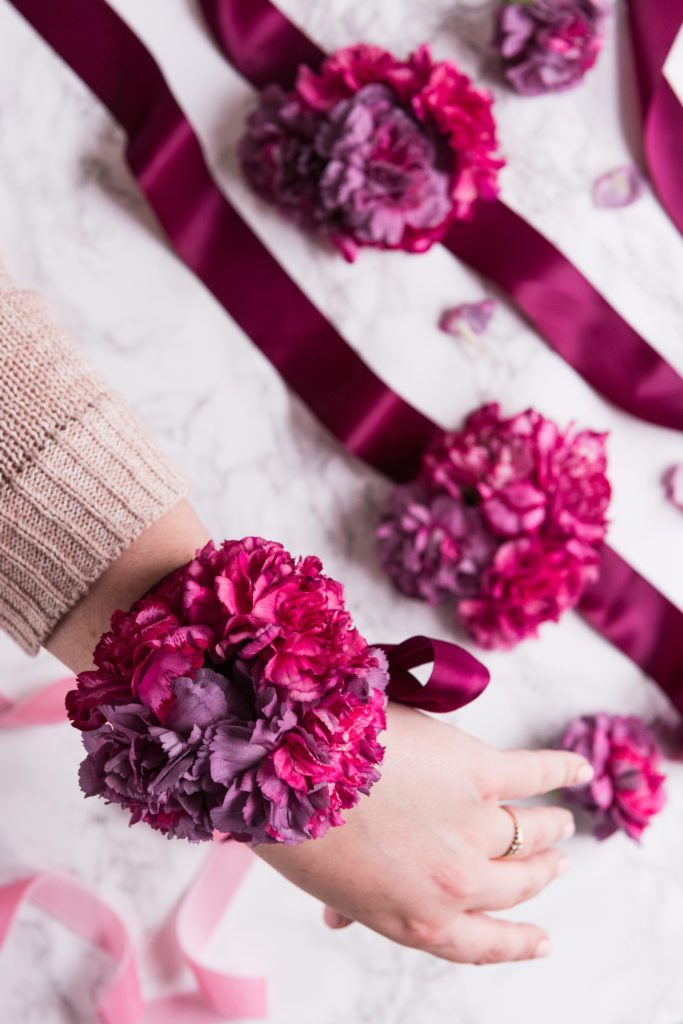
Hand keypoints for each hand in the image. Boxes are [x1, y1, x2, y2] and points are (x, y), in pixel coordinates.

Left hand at [256, 701, 592, 964]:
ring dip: (550, 829)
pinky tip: (579, 769)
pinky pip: (535, 773)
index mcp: (417, 920)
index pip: (484, 943)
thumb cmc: (298, 825)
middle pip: (516, 885)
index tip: (543, 938)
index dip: (519, 942)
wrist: (290, 766)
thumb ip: (352, 906)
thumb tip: (338, 924)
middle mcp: (455, 884)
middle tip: (555, 862)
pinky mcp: (479, 772)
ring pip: (529, 834)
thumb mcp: (329, 886)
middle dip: (539, 875)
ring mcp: (472, 829)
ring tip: (561, 822)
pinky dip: (562, 769)